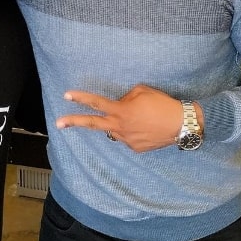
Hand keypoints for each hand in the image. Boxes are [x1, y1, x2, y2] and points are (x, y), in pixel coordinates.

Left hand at [55, 85, 200, 152]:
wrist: (182, 124)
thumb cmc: (162, 103)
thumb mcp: (141, 91)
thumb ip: (124, 98)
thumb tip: (118, 105)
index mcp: (121, 111)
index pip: (96, 103)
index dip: (81, 98)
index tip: (66, 95)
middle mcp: (120, 127)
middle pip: (93, 123)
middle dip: (74, 122)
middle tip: (58, 123)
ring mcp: (127, 140)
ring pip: (115, 130)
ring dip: (119, 123)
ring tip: (141, 118)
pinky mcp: (136, 149)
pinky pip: (128, 137)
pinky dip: (132, 131)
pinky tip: (146, 127)